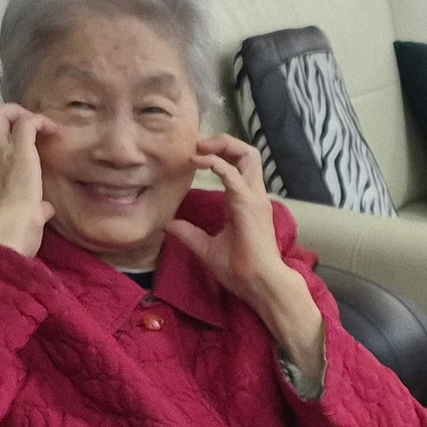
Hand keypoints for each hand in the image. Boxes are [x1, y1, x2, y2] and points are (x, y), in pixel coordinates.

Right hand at [0, 105, 49, 256]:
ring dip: (16, 113)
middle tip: (22, 129)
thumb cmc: (8, 231)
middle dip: (2, 116)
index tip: (14, 143)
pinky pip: (27, 122)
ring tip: (35, 125)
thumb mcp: (12, 217)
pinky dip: (40, 121)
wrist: (6, 232)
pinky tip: (52, 130)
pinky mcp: (19, 150)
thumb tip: (45, 209)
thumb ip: (30, 208)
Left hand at [191, 134, 326, 378]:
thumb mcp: (206, 248)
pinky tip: (196, 161)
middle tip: (198, 146)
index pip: (239, 166)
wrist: (259, 284)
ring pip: (247, 154)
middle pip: (247, 153)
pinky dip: (214, 162)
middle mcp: (253, 194)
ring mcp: (254, 197)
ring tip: (199, 149)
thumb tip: (168, 224)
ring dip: (222, 145)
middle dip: (223, 142)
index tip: (194, 157)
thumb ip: (189, 233)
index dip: (219, 155)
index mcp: (245, 202)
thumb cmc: (240, 269)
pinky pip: (232, 173)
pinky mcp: (247, 203)